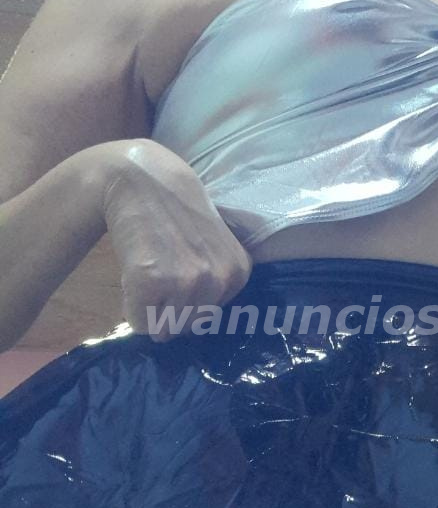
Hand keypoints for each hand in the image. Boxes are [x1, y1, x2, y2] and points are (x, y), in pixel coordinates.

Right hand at [102, 139, 251, 340]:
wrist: (141, 179)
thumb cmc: (175, 212)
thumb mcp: (215, 245)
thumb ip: (215, 281)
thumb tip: (195, 325)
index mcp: (238, 273)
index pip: (209, 317)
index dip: (187, 299)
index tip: (178, 268)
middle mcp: (218, 279)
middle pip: (187, 326)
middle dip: (168, 308)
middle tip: (158, 271)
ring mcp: (186, 280)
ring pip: (163, 328)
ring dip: (149, 307)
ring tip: (148, 269)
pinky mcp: (152, 280)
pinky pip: (139, 321)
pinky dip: (130, 305)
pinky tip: (134, 272)